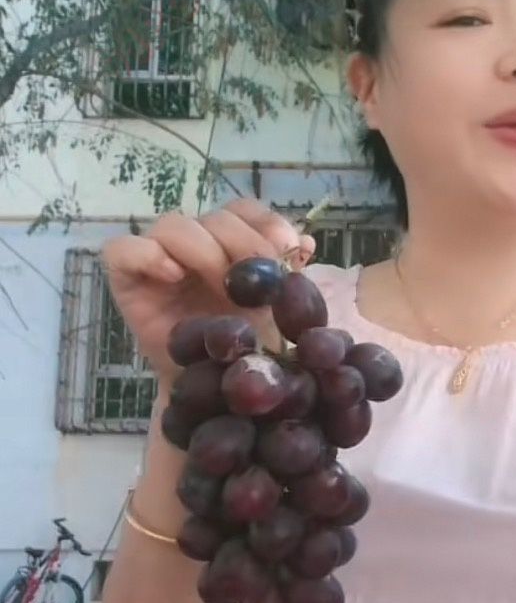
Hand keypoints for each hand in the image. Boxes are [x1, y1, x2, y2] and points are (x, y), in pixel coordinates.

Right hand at [101, 199, 315, 380]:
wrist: (215, 393)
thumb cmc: (245, 347)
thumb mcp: (278, 311)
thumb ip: (291, 275)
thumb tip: (305, 242)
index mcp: (229, 242)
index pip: (244, 209)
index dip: (266, 222)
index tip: (288, 247)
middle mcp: (195, 243)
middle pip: (215, 217)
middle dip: (242, 242)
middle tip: (258, 281)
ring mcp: (158, 257)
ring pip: (174, 225)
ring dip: (204, 250)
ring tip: (221, 285)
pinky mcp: (126, 279)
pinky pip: (122, 250)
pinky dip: (148, 255)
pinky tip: (173, 275)